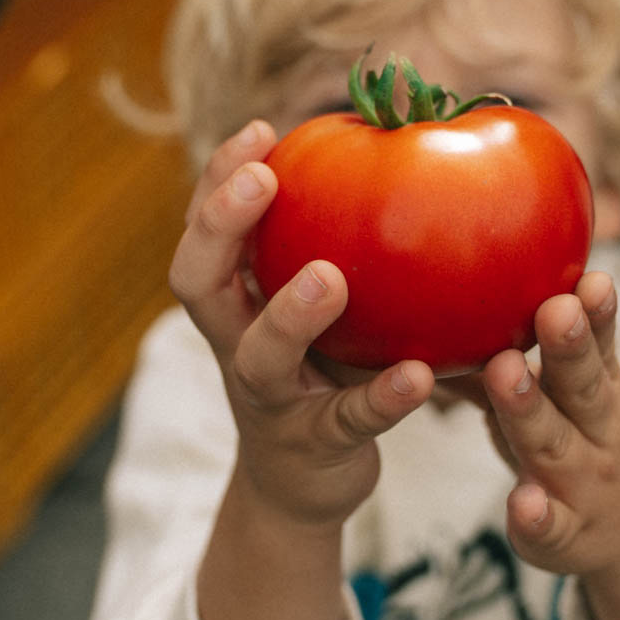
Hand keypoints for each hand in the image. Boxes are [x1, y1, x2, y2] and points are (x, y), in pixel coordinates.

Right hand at [170, 121, 437, 528]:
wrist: (304, 488)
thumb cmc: (321, 370)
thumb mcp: (317, 307)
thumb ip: (337, 244)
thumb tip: (408, 142)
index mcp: (232, 301)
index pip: (202, 231)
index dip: (218, 180)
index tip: (260, 131)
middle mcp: (234, 344)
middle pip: (198, 282)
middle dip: (222, 225)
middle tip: (266, 179)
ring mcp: (268, 399)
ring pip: (260, 355)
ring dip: (289, 313)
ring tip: (331, 278)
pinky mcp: (314, 446)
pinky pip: (347, 420)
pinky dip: (382, 398)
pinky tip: (420, 376)